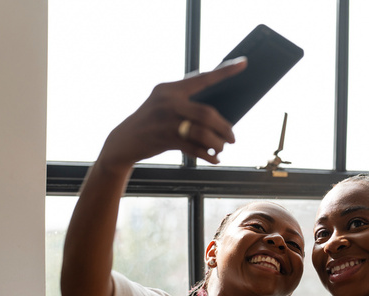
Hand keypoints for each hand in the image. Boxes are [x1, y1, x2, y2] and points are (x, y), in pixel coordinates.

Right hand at [98, 57, 247, 170]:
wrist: (124, 141)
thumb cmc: (151, 123)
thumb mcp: (163, 105)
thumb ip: (186, 103)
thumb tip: (219, 117)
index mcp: (170, 88)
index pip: (202, 78)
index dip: (225, 71)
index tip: (244, 63)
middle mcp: (167, 101)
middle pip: (207, 113)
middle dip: (224, 127)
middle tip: (233, 137)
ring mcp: (165, 120)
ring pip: (203, 132)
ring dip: (217, 143)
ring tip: (222, 148)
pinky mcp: (164, 139)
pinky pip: (194, 148)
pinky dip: (208, 155)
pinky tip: (214, 158)